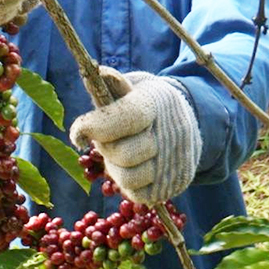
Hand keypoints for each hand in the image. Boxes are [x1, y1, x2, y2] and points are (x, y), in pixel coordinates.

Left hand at [69, 67, 201, 203]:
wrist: (191, 120)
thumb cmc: (149, 100)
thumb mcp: (135, 85)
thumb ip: (112, 84)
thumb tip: (93, 73)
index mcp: (154, 104)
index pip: (122, 118)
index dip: (93, 127)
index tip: (77, 134)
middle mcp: (169, 134)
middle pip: (120, 153)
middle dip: (106, 148)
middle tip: (108, 140)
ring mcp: (175, 162)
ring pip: (128, 179)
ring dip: (116, 169)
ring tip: (121, 154)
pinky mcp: (176, 183)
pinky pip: (139, 195)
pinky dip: (130, 184)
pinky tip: (134, 168)